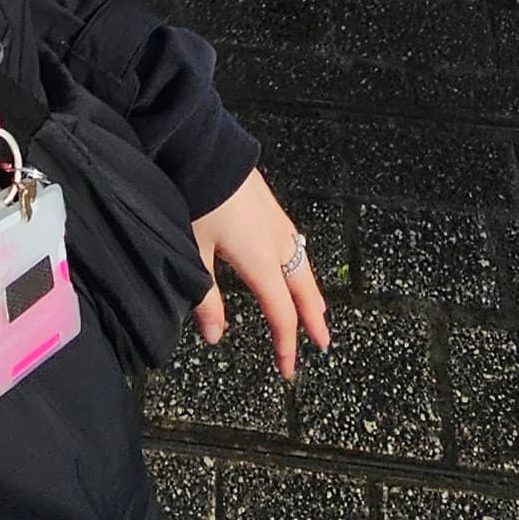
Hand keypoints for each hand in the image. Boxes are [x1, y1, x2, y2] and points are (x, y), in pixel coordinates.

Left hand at [192, 167, 330, 382]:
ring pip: (303, 266)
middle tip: (323, 343)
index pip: (281, 313)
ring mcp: (277, 222)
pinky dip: (302, 266)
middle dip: (313, 319)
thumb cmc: (197, 199)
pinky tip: (296, 264)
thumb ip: (206, 298)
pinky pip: (296, 245)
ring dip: (311, 292)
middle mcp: (277, 243)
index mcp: (261, 260)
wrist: (202, 150)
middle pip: (303, 290)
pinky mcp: (270, 206)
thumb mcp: (195, 253)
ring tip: (318, 310)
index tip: (288, 369)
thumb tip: (215, 337)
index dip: (286, 344)